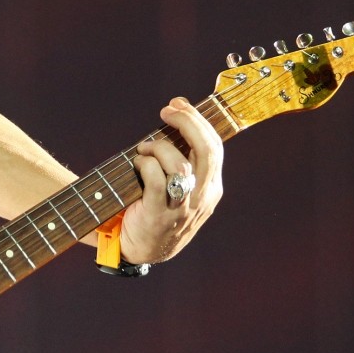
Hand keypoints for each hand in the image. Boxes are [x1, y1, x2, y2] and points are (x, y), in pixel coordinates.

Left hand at [117, 98, 223, 265]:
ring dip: (159, 147)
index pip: (215, 147)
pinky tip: (138, 163)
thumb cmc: (156, 207)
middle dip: (188, 122)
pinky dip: (146, 164)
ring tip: (144, 148)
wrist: (141, 249)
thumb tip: (177, 113)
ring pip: (181, 165)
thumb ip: (183, 156)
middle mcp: (203, 197)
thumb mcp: (180, 185)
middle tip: (167, 110)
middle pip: (207, 151)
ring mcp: (183, 208)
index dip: (198, 121)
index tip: (178, 103)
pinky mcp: (160, 214)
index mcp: (211, 188)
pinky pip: (157, 180)